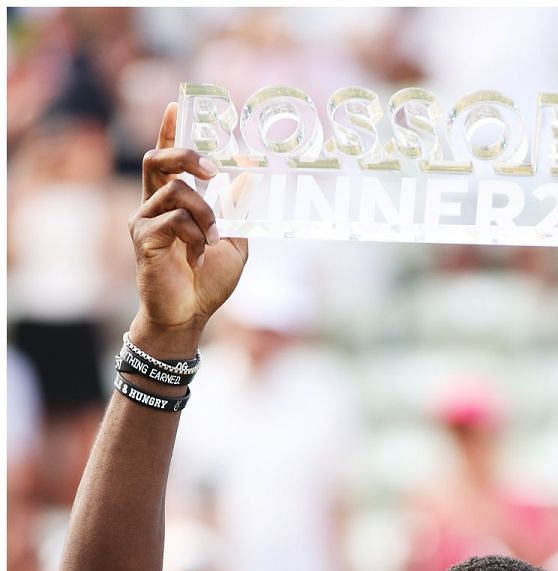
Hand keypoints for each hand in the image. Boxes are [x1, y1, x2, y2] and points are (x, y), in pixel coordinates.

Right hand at [130, 102, 247, 338]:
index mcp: (172, 203)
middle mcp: (152, 206)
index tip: (178, 105)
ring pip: (178, 191)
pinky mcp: (141, 238)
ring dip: (206, 214)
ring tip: (213, 242)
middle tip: (216, 170)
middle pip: (157, 159)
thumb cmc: (207, 282)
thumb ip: (238, 208)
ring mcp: (143, 220)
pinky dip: (196, 234)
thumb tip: (252, 173)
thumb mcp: (234, 240)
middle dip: (186, 155)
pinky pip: (174, 218)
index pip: (166, 159)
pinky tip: (198, 254)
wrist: (189, 316)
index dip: (169, 131)